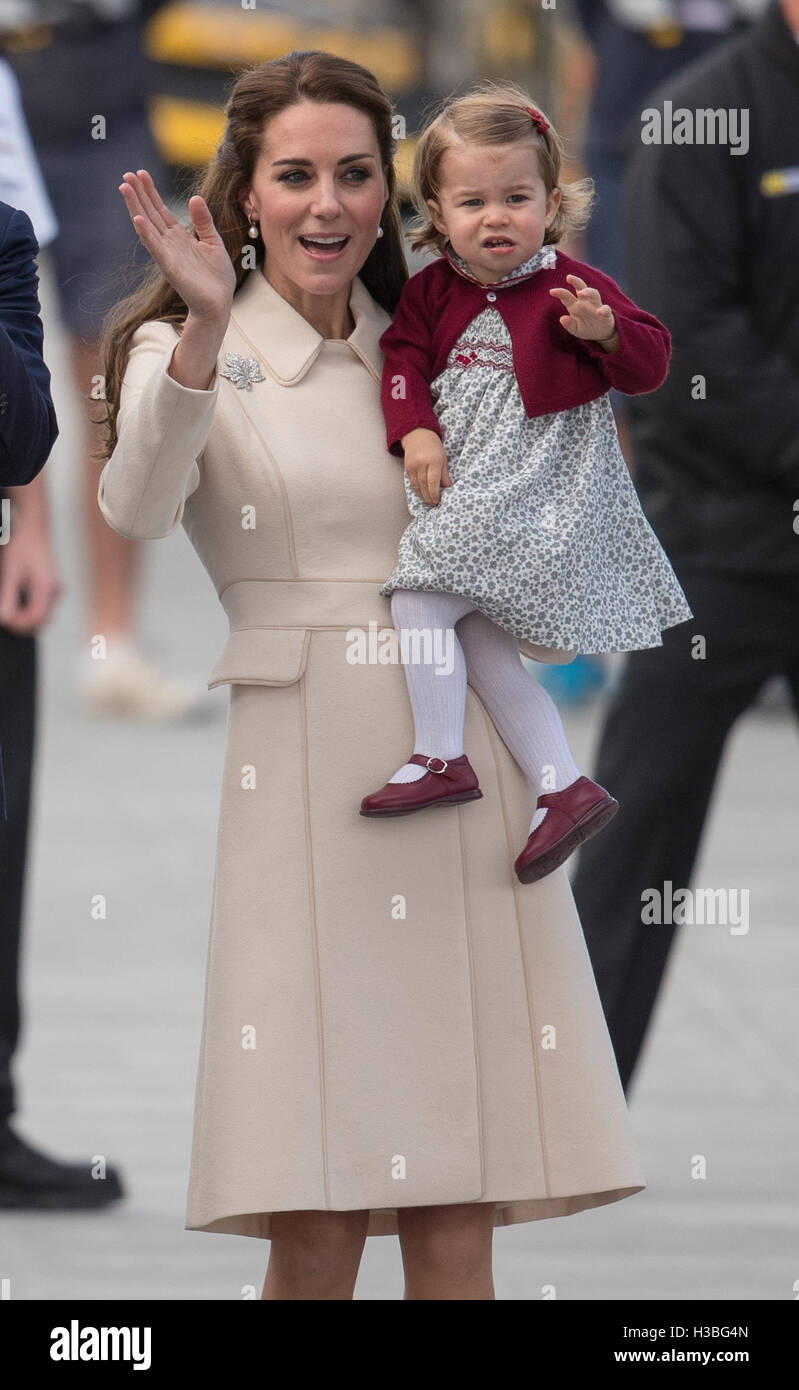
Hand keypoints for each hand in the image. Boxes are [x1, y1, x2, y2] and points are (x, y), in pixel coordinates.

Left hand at [0, 487, 62, 633]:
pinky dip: (30, 610)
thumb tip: (6, 618)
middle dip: (23, 623)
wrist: (35, 526)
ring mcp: (56, 589)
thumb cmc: (23, 544)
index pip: (35, 617)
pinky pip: (43, 607)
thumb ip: (8, 595)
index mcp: (47, 587)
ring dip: (27, 618)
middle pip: (41, 620)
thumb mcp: (10, 570)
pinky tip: (17, 604)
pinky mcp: (52, 587)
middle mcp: (55, 591)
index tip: (4, 620)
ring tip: (9, 611)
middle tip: (5, 618)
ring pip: (43, 615)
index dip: (19, 623)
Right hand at [119, 169, 236, 324]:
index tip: (141, 173)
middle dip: (138, 194)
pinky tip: (137, 219)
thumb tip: (195, 197)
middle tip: (126, 174)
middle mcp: (169, 244)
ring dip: (135, 207)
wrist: (219, 303)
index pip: (161, 210)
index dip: (151, 192)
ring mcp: (167, 255)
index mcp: (179, 237)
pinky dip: (146, 234)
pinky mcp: (169, 267)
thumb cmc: (217, 278)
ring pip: (147, 226)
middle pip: (150, 214)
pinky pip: (155, 248)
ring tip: (125, 188)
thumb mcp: (214, 242)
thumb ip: (203, 221)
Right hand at [401, 428, 452, 505]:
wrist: (418, 436)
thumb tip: (448, 487)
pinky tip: (422, 495)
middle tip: (434, 504)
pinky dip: (417, 490)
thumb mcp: (443, 458)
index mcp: (434, 461)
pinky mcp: (407, 468)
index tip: (438, 500)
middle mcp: (422, 464)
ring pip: (417, 485)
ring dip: (423, 496)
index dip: (435, 493)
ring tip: (428, 502)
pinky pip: (412, 482)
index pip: (433, 481)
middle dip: (429, 497)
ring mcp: (413, 466)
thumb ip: (445, 474)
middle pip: (425, 485)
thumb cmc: (434, 447)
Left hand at [549, 274, 617, 347]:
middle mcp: (585, 302)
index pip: (567, 296)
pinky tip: (599, 312)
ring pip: (594, 294)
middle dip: (575, 281)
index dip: (560, 293)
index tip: (552, 291)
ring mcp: (596, 306)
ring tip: (581, 293)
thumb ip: (568, 324)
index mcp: (575, 305)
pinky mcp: (606, 313)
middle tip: (569, 277)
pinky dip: (603, 310)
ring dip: (588, 292)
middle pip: (581, 288)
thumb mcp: (575, 329)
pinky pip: (606, 309)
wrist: (601, 333)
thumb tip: (562, 319)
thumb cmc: (585, 328)